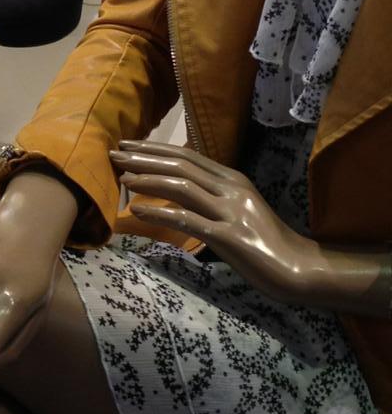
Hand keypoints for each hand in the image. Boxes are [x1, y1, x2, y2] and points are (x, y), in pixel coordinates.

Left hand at [110, 140, 316, 303]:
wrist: (300, 269)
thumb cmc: (266, 243)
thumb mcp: (239, 210)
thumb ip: (213, 197)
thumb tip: (179, 191)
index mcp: (232, 179)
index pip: (187, 155)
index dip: (155, 148)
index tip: (128, 145)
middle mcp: (230, 188)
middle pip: (180, 164)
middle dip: (144, 157)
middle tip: (114, 153)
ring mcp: (230, 211)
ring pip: (182, 186)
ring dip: (148, 178)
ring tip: (122, 176)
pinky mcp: (229, 236)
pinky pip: (188, 220)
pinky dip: (159, 212)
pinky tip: (137, 211)